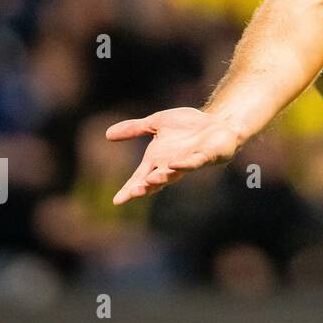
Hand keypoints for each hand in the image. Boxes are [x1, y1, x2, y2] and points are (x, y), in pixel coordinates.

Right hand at [107, 107, 244, 204]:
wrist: (215, 121)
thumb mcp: (156, 123)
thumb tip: (107, 134)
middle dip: (144, 187)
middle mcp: (171, 165)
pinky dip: (185, 164)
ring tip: (150, 180)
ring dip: (162, 177)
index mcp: (157, 160)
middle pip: (155, 181)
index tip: (117, 200)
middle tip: (132, 193)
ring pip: (174, 174)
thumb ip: (134, 129)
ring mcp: (188, 162)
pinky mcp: (205, 156)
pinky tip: (175, 165)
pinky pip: (194, 162)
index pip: (140, 178)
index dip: (129, 189)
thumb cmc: (187, 126)